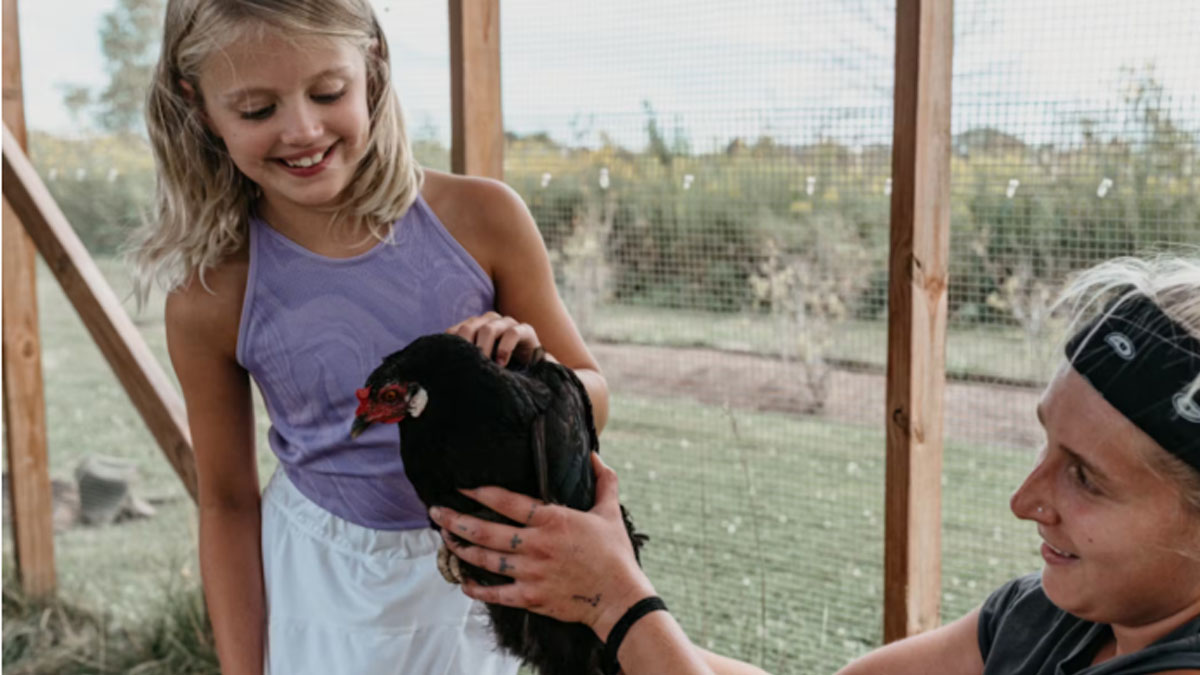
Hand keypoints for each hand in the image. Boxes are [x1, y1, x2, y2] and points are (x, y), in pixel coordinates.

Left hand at [428, 453, 655, 639]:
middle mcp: (536, 546)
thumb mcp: (609, 511)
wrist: (619, 597)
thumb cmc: (615, 554)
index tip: (461, 487)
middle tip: (436, 511)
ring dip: (462, 549)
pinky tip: (463, 582)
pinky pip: (496, 594)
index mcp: (552, 521)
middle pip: (486, 532)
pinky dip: (477, 589)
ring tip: (446, 539)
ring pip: (486, 560)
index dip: (480, 493)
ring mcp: (531, 573)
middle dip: (456, 520)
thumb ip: (603, 481)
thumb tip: (594, 455)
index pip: (507, 502)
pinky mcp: (531, 597)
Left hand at [447, 311, 540, 366]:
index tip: (449, 365)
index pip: (455, 331)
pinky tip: (501, 364)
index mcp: (474, 326)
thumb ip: (465, 364)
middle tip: (466, 365)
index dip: (451, 346)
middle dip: (466, 346)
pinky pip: (513, 333)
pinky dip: (504, 348)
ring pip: (489, 328)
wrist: (532, 369)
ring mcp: (507, 323)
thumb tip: (440, 375)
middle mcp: (489, 321)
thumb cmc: (500, 368)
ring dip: (483, 348)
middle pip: (469, 327)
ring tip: (483, 366)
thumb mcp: (480, 365)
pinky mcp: (526, 330)